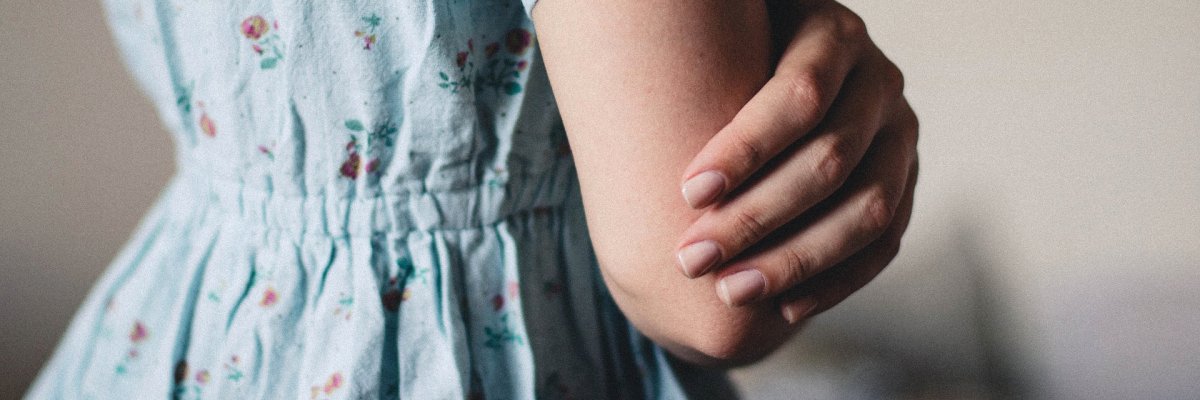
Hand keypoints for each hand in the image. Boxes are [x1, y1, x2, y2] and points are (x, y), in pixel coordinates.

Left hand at [673, 0, 918, 323]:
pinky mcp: (903, 184)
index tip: (686, 193)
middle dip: (756, 218)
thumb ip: (707, 60)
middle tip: (691, 259)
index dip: (747, 148)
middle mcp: (879, 82)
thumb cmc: (725, 54)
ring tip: (730, 291)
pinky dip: (837, 281)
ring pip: (868, 210)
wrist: (769, 69)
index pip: (801, 96)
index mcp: (834, 35)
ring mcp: (899, 138)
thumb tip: (668, 120)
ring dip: (796, 261)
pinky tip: (784, 307)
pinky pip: (884, 244)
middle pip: (831, 160)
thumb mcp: (720, 41)